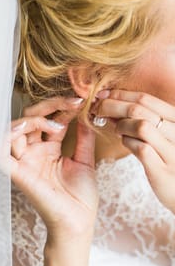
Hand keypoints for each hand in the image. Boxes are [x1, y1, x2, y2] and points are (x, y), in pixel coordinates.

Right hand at [7, 97, 98, 241]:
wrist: (79, 221)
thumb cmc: (81, 196)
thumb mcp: (85, 161)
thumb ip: (84, 137)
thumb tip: (86, 115)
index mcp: (50, 149)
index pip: (51, 120)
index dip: (63, 107)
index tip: (82, 100)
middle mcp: (35, 152)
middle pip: (32, 119)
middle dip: (50, 106)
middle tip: (73, 102)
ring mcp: (26, 161)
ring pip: (17, 129)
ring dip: (33, 118)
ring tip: (56, 122)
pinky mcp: (18, 173)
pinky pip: (2, 152)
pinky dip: (6, 137)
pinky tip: (24, 128)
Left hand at [94, 89, 174, 213]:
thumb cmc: (171, 159)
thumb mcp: (163, 135)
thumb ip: (143, 120)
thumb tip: (113, 107)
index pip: (145, 98)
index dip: (120, 95)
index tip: (102, 95)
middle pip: (139, 109)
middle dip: (112, 105)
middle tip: (98, 109)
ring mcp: (172, 151)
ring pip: (141, 126)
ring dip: (121, 125)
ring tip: (117, 129)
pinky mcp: (163, 170)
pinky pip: (141, 149)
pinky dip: (127, 142)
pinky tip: (125, 142)